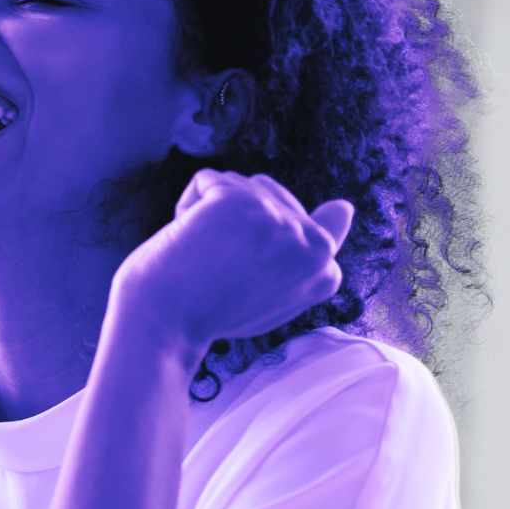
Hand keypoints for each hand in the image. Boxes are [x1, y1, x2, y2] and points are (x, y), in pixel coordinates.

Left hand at [110, 170, 351, 362]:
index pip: (295, 227)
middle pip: (270, 197)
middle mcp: (313, 247)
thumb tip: (347, 206)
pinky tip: (186, 243)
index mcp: (326, 274)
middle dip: (235, 226)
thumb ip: (310, 256)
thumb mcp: (275, 291)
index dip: (255, 250)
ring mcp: (280, 220)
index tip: (239, 284)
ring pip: (239, 186)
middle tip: (218, 273)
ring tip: (204, 258)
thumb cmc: (210, 313)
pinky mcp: (242, 200)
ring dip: (211, 216)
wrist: (162, 327)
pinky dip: (186, 207)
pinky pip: (206, 181)